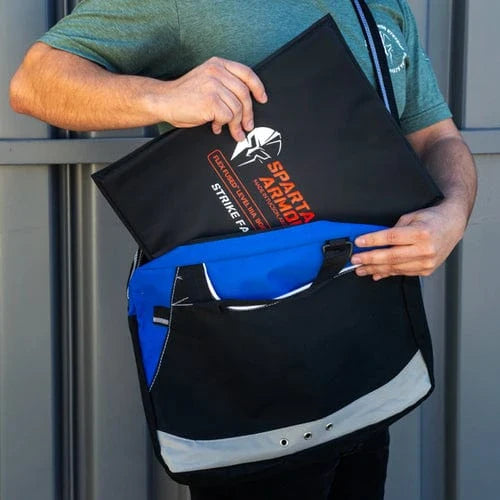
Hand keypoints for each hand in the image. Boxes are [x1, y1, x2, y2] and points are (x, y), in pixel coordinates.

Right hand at [158, 57, 267, 141]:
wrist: (163, 100)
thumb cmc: (184, 95)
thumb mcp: (207, 81)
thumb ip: (225, 86)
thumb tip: (245, 106)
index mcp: (218, 64)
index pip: (247, 73)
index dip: (258, 88)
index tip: (262, 99)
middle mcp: (217, 71)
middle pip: (244, 95)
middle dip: (248, 114)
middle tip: (247, 126)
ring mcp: (214, 85)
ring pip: (237, 109)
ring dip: (235, 124)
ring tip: (231, 130)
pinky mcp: (211, 101)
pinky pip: (228, 117)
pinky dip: (223, 125)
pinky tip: (215, 126)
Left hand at [351, 201, 467, 279]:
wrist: (453, 225)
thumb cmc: (432, 219)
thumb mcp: (411, 218)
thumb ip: (393, 230)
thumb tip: (374, 242)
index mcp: (421, 233)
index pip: (392, 237)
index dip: (373, 241)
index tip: (359, 242)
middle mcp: (425, 249)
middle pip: (391, 256)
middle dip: (370, 259)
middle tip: (355, 260)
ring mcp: (427, 262)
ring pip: (395, 268)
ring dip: (375, 269)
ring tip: (361, 268)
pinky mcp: (426, 270)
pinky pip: (402, 273)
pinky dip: (387, 273)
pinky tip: (376, 273)